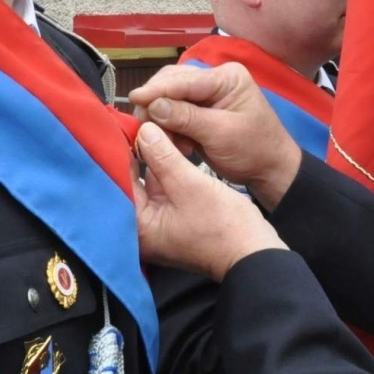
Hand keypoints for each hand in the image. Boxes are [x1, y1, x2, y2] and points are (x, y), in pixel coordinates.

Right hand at [129, 63, 302, 208]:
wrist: (269, 170)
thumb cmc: (254, 149)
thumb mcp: (221, 133)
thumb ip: (187, 118)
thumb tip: (153, 105)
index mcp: (226, 77)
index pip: (185, 79)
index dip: (157, 89)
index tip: (134, 98)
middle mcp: (214, 80)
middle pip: (172, 83)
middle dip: (156, 104)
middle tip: (144, 127)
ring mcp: (205, 95)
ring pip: (168, 98)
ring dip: (161, 119)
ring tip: (165, 140)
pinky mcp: (198, 112)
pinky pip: (173, 113)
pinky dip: (168, 128)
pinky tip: (176, 144)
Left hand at [134, 122, 287, 280]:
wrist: (253, 249)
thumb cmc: (222, 225)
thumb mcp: (189, 184)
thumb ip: (163, 156)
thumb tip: (145, 131)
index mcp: (139, 227)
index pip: (120, 182)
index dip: (121, 152)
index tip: (123, 126)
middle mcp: (144, 229)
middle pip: (132, 183)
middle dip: (136, 154)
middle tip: (137, 124)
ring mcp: (160, 224)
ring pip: (148, 184)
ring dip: (152, 160)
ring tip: (151, 130)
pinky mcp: (174, 219)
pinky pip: (163, 190)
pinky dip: (164, 171)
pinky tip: (166, 147)